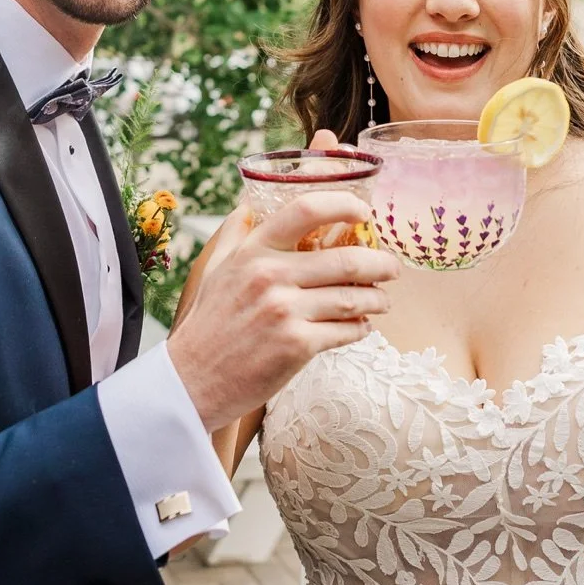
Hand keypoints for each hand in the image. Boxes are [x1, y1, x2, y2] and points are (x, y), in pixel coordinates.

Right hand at [167, 191, 399, 430]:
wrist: (192, 380)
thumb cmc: (208, 324)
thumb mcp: (217, 269)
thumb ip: (236, 233)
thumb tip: (249, 204)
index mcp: (253, 250)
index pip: (306, 210)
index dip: (344, 204)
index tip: (364, 213)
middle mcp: (270, 275)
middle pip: (346, 258)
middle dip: (380, 263)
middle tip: (391, 268)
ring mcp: (284, 311)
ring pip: (353, 297)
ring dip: (377, 299)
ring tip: (381, 300)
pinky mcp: (296, 345)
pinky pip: (345, 330)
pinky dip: (361, 328)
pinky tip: (362, 327)